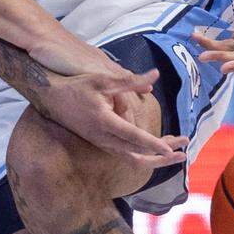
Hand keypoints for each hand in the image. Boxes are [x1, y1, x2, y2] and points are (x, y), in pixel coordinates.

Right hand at [27, 38, 186, 166]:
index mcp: (105, 121)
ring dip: (155, 158)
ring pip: (132, 158)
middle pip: (137, 155)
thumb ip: (131, 81)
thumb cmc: (77, 86)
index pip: (133, 137)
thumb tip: (155, 75)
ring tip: (176, 153)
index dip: (153, 144)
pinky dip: (143, 156)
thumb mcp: (103, 79)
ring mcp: (101, 143)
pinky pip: (125, 155)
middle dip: (162, 155)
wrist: (50, 98)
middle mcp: (103, 137)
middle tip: (183, 154)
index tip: (170, 149)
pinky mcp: (100, 143)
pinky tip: (156, 151)